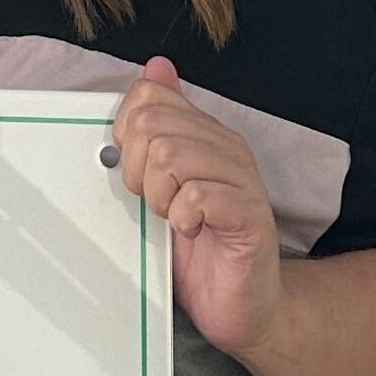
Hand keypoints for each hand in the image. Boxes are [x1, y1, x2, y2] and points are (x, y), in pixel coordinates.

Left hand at [110, 56, 284, 359]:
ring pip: (171, 156)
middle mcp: (226, 148)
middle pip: (152, 125)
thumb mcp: (164, 185)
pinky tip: (191, 231)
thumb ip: (156, 133)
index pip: (148, 96)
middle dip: (137, 170)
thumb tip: (155, 69)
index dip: (126, 135)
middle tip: (155, 203)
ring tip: (174, 218)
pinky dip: (182, 218)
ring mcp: (242, 180)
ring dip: (159, 196)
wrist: (242, 306)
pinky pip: (198, 196)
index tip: (135, 173)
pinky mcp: (249, 215)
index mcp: (204, 135)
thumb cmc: (199, 250)